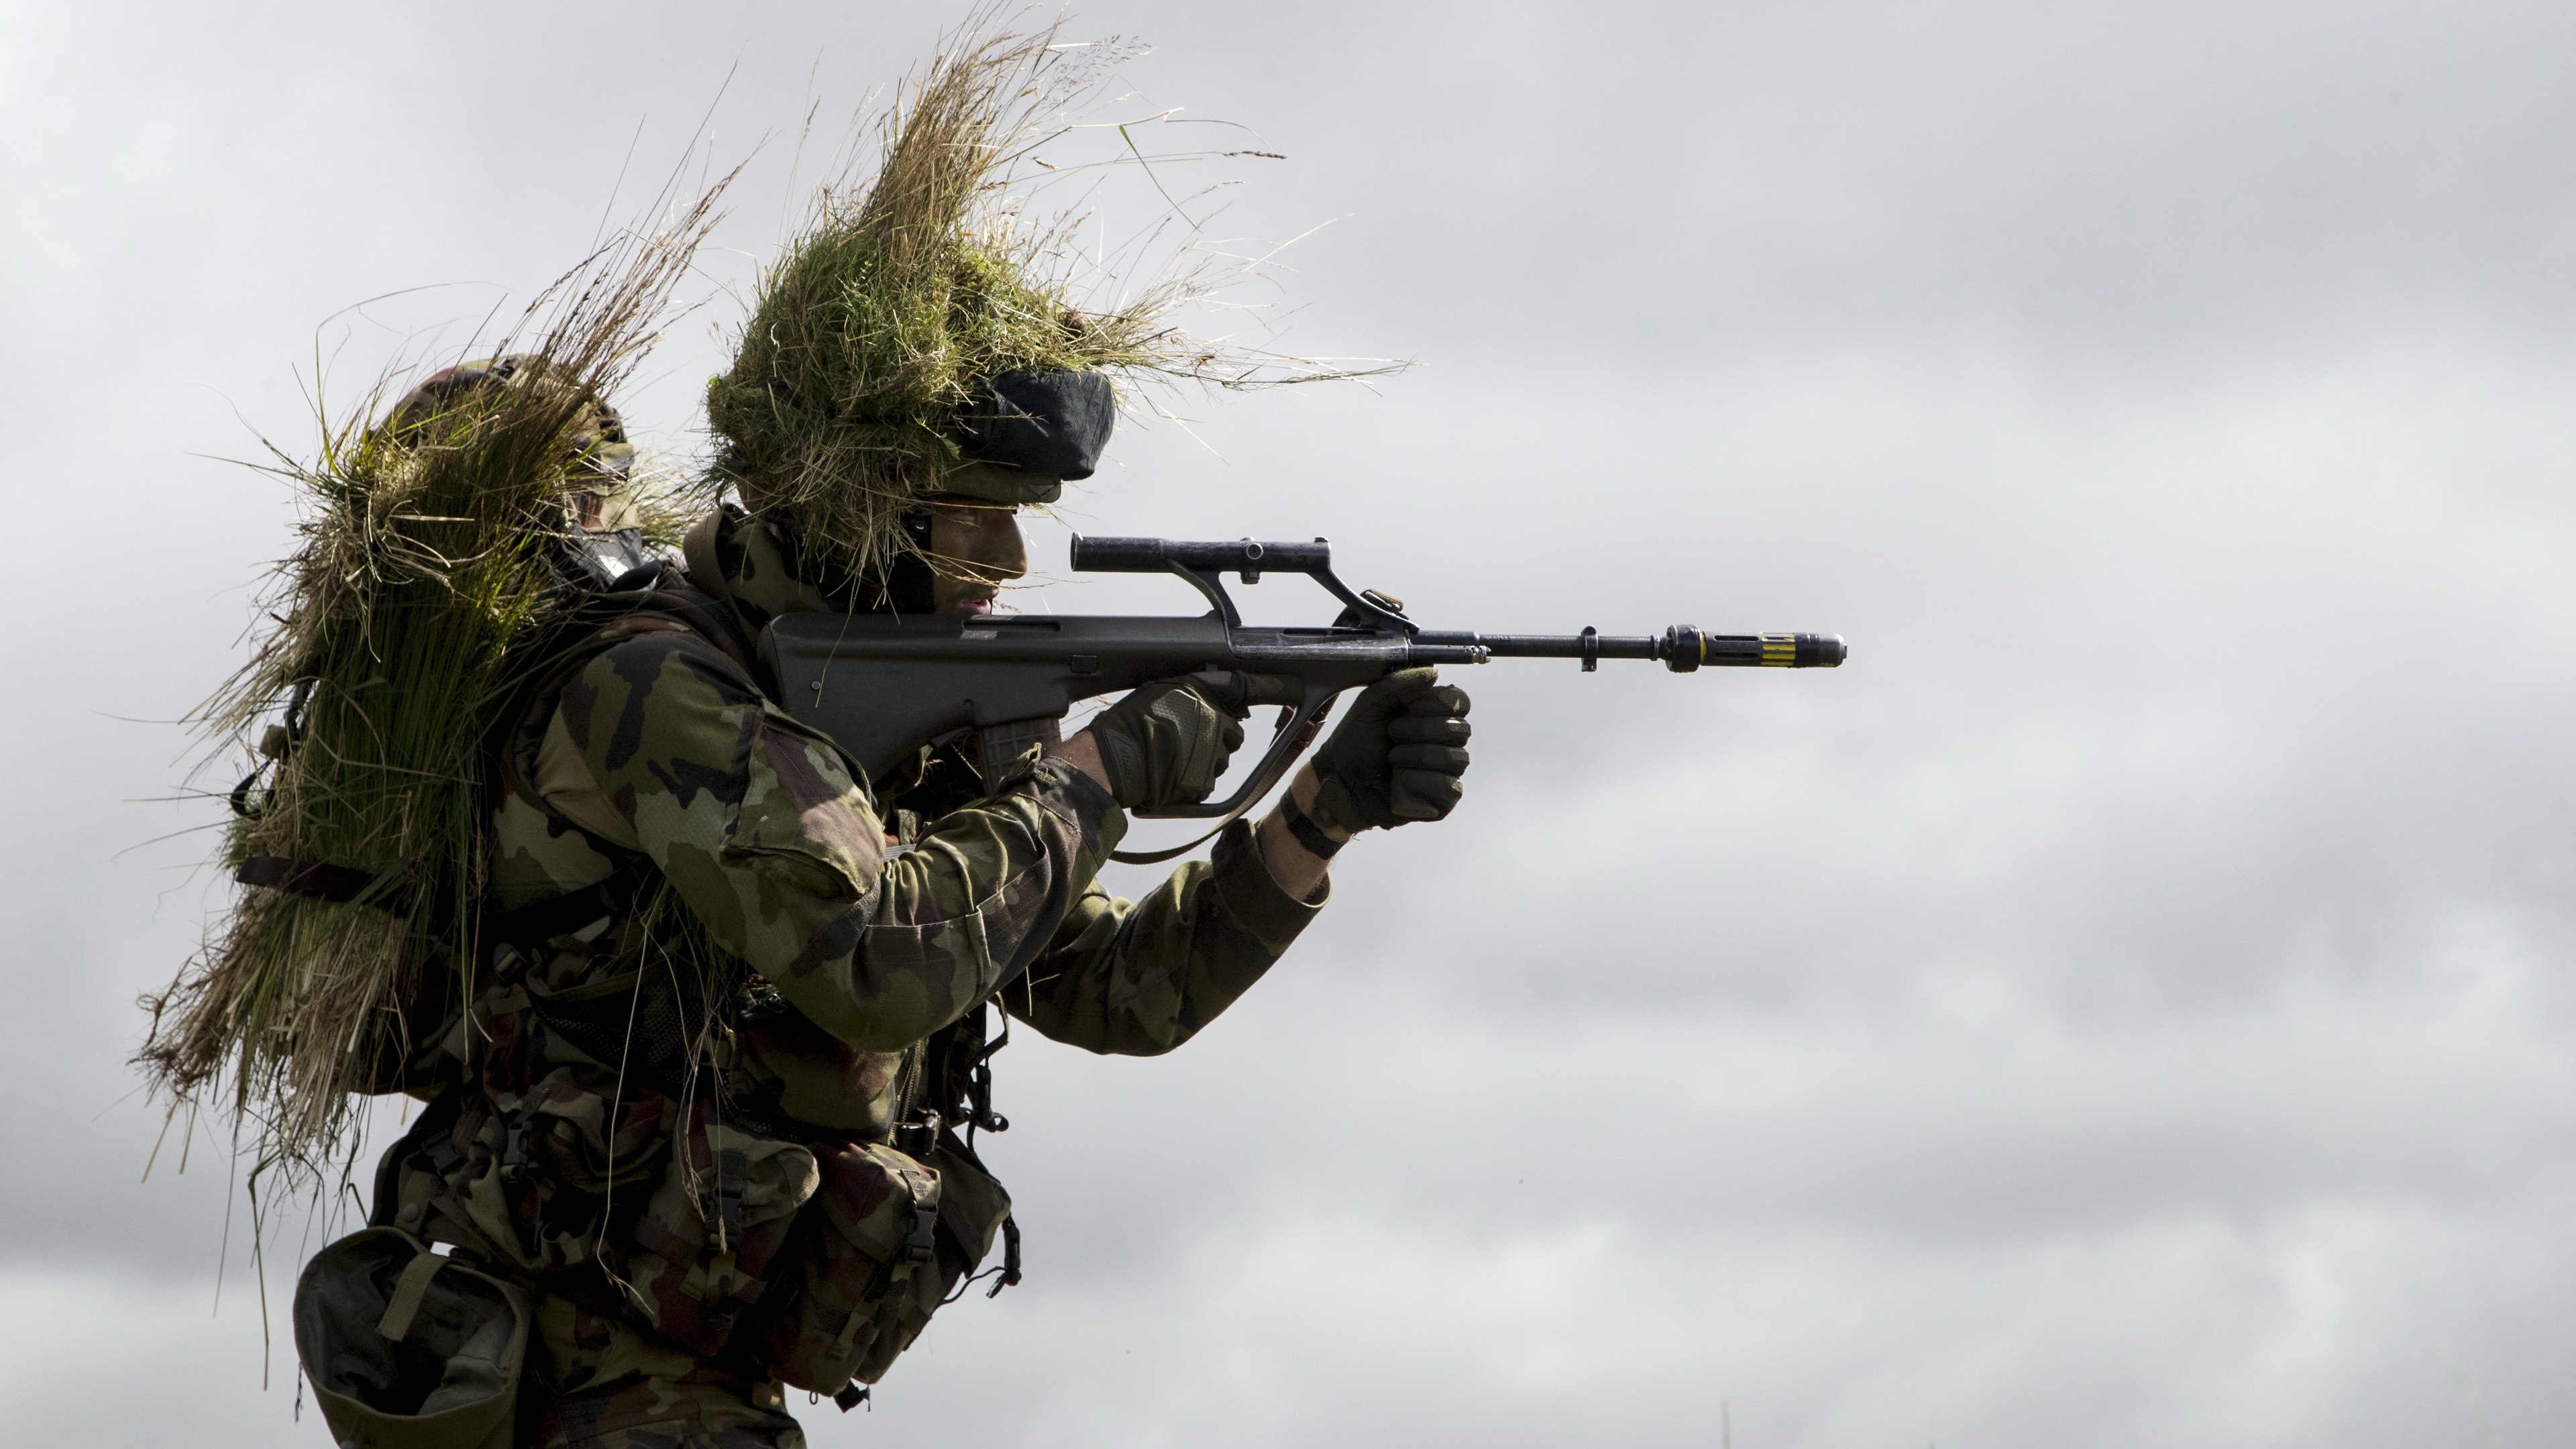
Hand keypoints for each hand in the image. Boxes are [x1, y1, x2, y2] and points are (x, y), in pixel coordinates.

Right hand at [1080, 673, 1276, 810]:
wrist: (1113, 760)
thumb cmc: (1130, 722)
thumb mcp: (1162, 688)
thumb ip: (1196, 688)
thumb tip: (1225, 696)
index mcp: (1205, 699)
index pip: (1248, 689)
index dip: (1271, 688)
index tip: (1292, 687)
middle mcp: (1215, 726)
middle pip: (1233, 734)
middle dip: (1218, 735)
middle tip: (1188, 737)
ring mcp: (1211, 757)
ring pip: (1221, 759)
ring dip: (1205, 759)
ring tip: (1174, 756)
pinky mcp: (1204, 784)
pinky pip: (1208, 781)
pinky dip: (1194, 779)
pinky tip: (1172, 772)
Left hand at [1309, 667, 1471, 830]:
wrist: (1339, 779)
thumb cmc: (1356, 741)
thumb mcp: (1372, 703)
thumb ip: (1399, 683)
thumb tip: (1433, 672)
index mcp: (1433, 715)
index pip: (1460, 701)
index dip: (1438, 703)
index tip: (1410, 707)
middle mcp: (1446, 742)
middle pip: (1459, 728)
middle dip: (1420, 730)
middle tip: (1392, 734)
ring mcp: (1447, 772)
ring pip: (1455, 758)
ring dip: (1417, 756)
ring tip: (1392, 759)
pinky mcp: (1443, 801)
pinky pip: (1449, 787)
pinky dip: (1420, 782)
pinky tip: (1401, 781)